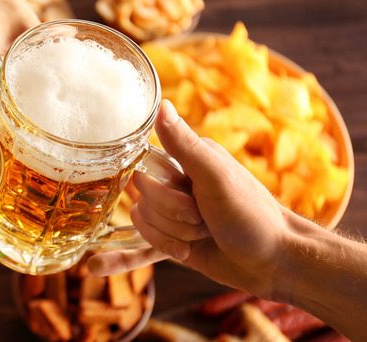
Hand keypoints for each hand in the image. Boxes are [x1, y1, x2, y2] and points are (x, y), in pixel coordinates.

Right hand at [89, 100, 289, 297]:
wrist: (276, 262)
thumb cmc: (252, 214)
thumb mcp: (216, 176)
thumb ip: (184, 144)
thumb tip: (160, 104)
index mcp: (185, 162)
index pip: (143, 171)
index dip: (161, 191)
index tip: (189, 199)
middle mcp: (176, 185)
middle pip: (142, 202)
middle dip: (171, 218)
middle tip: (203, 220)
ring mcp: (173, 216)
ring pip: (143, 227)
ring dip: (171, 239)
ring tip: (201, 239)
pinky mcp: (173, 243)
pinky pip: (139, 251)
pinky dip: (120, 260)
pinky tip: (95, 267)